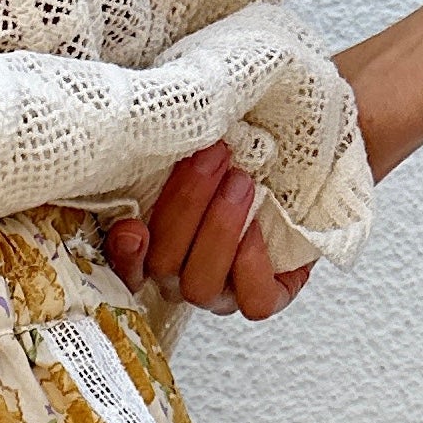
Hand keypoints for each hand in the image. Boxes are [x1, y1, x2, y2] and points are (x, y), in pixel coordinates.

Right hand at [103, 145, 311, 320]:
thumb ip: (173, 146)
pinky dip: (252, 264)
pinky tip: (259, 225)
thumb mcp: (205, 142)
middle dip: (188, 208)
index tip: (132, 226)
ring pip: (201, 285)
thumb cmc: (241, 149)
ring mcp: (222, 293)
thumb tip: (157, 120)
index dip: (124, 254)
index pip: (126, 265)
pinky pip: (253, 302)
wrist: (298, 162)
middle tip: (215, 156)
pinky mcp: (266, 297)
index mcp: (155, 245)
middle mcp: (181, 277)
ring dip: (220, 230)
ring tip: (242, 182)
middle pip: (164, 266)